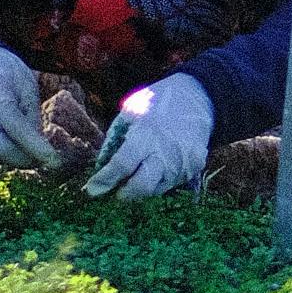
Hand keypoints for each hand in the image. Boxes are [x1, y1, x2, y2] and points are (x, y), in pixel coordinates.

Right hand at [0, 45, 57, 171]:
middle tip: (42, 157)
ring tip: (17, 131)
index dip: (38, 150)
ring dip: (11, 151)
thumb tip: (38, 147)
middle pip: (1, 152)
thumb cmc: (5, 72)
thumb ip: (32, 117)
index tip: (56, 163)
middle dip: (24, 160)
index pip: (19, 132)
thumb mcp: (27, 86)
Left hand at [86, 73, 213, 201]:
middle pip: (142, 186)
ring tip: (140, 171)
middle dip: (125, 194)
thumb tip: (102, 167)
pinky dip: (160, 179)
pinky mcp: (195, 167)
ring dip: (143, 186)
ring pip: (157, 189)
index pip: (122, 164)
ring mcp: (184, 161)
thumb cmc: (158, 103)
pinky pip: (171, 183)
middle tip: (116, 192)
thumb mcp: (131, 111)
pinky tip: (160, 163)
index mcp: (147, 133)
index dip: (105, 180)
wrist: (199, 98)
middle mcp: (167, 151)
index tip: (92, 190)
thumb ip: (116, 139)